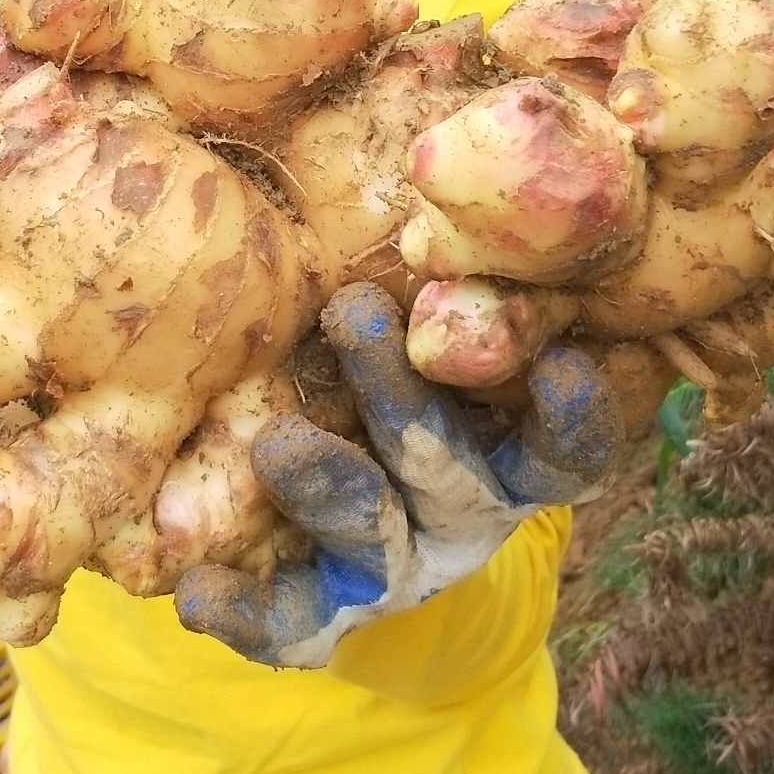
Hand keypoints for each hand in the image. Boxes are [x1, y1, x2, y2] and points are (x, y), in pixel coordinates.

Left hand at [173, 281, 621, 666]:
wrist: (363, 539)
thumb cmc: (401, 382)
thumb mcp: (439, 343)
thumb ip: (446, 291)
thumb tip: (426, 153)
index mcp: (510, 448)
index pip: (564, 443)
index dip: (573, 416)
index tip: (563, 365)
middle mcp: (466, 509)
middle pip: (446, 462)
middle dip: (400, 392)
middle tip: (354, 311)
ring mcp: (402, 566)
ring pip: (374, 530)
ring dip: (329, 482)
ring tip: (278, 444)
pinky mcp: (331, 612)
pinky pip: (293, 621)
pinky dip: (249, 609)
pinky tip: (199, 593)